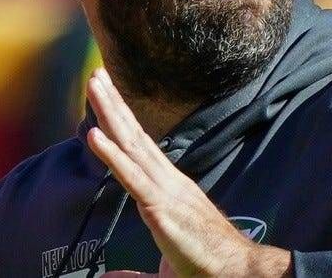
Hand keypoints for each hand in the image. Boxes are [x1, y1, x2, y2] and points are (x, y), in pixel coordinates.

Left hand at [84, 69, 290, 277]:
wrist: (238, 275)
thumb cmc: (206, 269)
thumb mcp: (164, 268)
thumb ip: (132, 275)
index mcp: (169, 188)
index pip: (140, 147)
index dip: (122, 120)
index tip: (107, 95)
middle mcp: (167, 181)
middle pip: (134, 135)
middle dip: (113, 103)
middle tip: (96, 74)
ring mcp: (165, 192)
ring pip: (130, 145)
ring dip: (109, 113)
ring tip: (94, 84)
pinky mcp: (161, 209)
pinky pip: (131, 177)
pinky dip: (111, 155)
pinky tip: (94, 134)